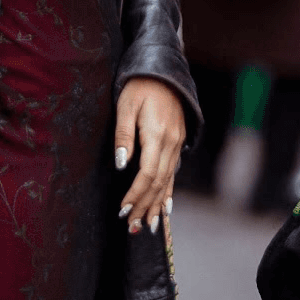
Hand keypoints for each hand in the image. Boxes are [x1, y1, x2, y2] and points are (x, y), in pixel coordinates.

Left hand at [114, 78, 185, 234]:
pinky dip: (168, 194)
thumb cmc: (139, 87)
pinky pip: (173, 174)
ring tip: (147, 226)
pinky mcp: (177, 143)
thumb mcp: (126, 106)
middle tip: (132, 226)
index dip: (136, 194)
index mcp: (157, 135)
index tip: (124, 209)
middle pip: (158, 183)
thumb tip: (122, 164)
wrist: (164, 72)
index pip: (147, 174)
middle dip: (144, 206)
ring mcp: (177, 144)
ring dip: (156, 206)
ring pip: (167, 182)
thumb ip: (123, 136)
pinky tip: (165, 209)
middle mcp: (171, 143)